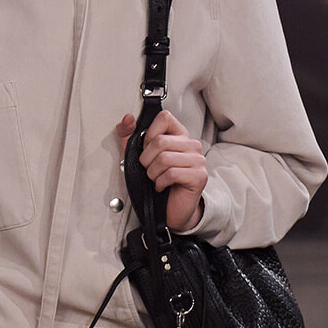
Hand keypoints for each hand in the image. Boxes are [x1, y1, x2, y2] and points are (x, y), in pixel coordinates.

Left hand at [116, 110, 206, 231]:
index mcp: (179, 135)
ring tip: (156, 179)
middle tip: (150, 170)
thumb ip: (128, 135)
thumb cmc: (156, 181)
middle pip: (160, 141)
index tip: (148, 149)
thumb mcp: (136, 155)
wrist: (169, 209)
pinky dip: (160, 183)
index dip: (149, 135)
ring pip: (164, 159)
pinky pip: (172, 174)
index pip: (164, 118)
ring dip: (153, 173)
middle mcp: (192, 145)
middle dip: (147, 160)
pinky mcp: (199, 176)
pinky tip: (162, 186)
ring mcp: (198, 160)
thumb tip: (128, 118)